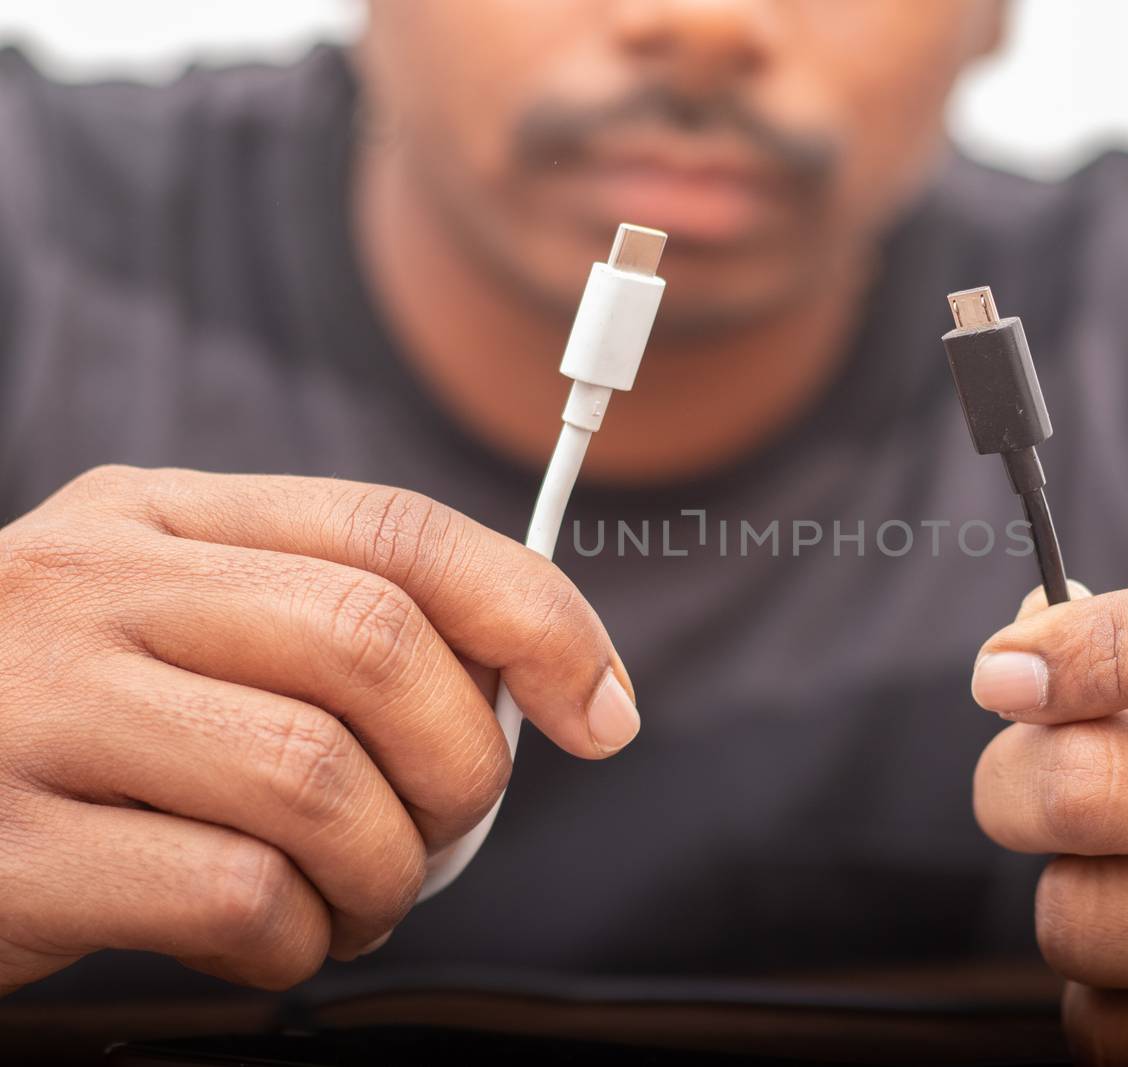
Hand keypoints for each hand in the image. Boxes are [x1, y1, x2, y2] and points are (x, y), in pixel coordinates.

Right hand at [0, 466, 636, 993]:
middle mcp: (91, 587)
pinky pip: (235, 896)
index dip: (533, 616)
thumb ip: (315, 629)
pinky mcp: (5, 852)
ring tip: (360, 898)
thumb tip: (524, 688)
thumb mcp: (165, 631)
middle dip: (463, 761)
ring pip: (318, 778)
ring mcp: (36, 712)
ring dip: (388, 868)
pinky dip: (297, 941)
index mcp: (156, 519)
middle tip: (446, 828)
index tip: (602, 706)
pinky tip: (272, 943)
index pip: (395, 530)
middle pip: (374, 646)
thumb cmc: (52, 731)